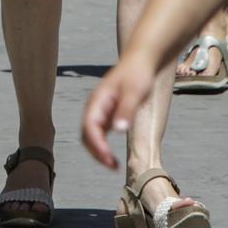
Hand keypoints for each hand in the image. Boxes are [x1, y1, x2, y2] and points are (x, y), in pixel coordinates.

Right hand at [80, 53, 153, 169]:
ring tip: (113, 165)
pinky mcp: (107, 114)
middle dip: (95, 152)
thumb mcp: (134, 92)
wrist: (141, 61)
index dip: (96, 144)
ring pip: (91, 136)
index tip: (108, 158)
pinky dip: (103, 147)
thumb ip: (126, 110)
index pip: (90, 126)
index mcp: (98, 101)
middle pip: (86, 134)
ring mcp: (99, 111)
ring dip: (98, 152)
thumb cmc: (137, 74)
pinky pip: (99, 134)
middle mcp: (94, 107)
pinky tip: (113, 156)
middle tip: (112, 165)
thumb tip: (118, 130)